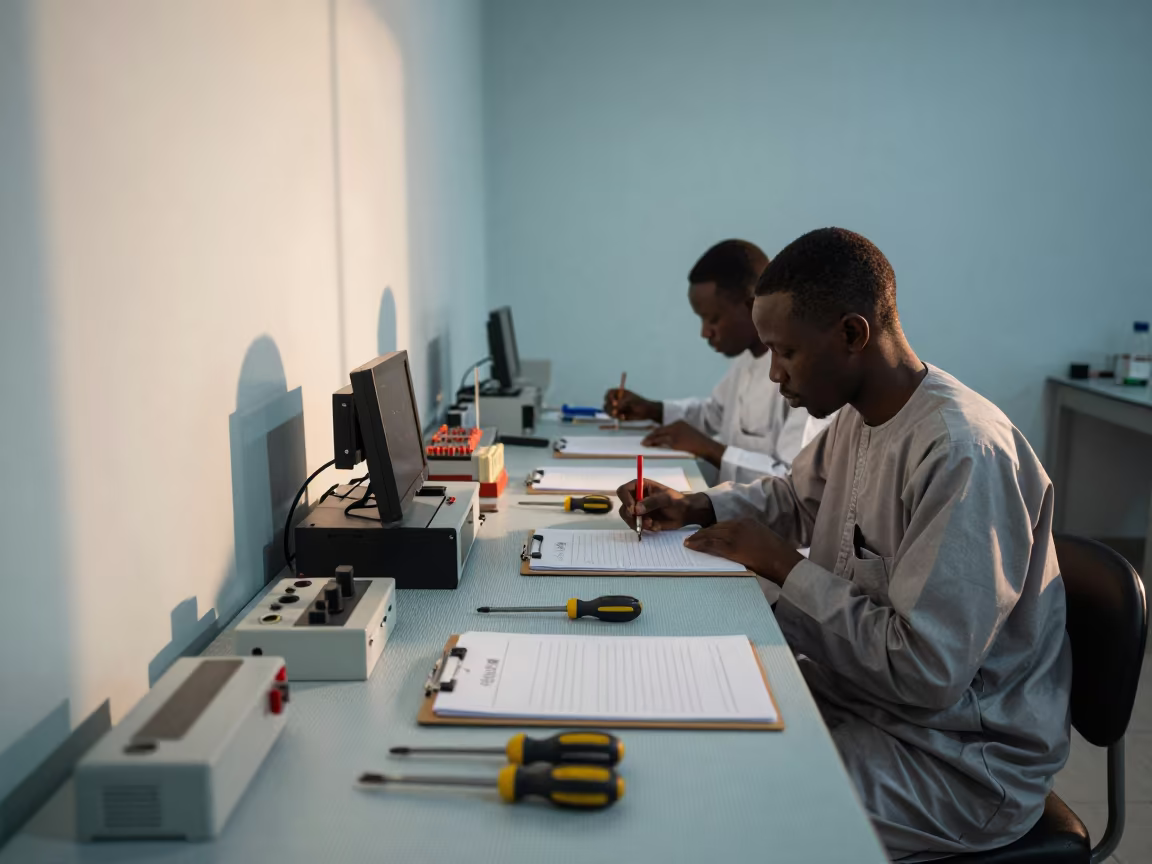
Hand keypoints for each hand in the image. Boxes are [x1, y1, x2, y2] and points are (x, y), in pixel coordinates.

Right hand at [603, 388, 661, 421]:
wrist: (646, 412)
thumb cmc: (640, 403)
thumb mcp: (631, 401)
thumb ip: (622, 402)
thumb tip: (614, 406)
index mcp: (619, 393)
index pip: (609, 393)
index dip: (610, 398)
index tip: (614, 403)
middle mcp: (616, 399)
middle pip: (606, 402)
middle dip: (610, 408)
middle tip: (616, 411)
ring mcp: (616, 407)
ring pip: (608, 410)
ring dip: (612, 413)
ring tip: (621, 415)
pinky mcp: (618, 414)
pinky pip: (613, 416)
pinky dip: (617, 417)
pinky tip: (624, 417)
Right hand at [616, 478, 715, 532]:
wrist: (685, 513)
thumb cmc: (677, 501)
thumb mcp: (666, 498)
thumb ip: (651, 502)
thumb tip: (635, 510)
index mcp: (640, 487)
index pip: (623, 491)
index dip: (625, 500)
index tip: (632, 510)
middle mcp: (636, 498)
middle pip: (623, 507)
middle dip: (629, 516)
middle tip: (639, 521)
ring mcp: (638, 510)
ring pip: (628, 518)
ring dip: (637, 523)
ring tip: (650, 523)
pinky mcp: (642, 520)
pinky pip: (636, 526)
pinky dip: (644, 527)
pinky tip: (654, 525)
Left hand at [642, 420, 726, 466]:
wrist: (705, 445)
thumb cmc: (698, 442)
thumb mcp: (688, 434)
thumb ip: (678, 434)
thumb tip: (668, 439)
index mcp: (679, 422)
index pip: (664, 427)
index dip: (655, 432)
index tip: (650, 435)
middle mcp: (676, 425)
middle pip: (659, 430)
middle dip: (650, 435)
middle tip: (644, 440)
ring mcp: (675, 433)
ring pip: (658, 435)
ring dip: (650, 440)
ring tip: (644, 443)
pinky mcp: (674, 441)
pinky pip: (661, 442)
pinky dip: (654, 443)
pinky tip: (649, 445)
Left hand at [683, 519, 802, 584]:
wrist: (783, 561)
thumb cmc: (777, 555)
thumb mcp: (761, 539)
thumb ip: (747, 538)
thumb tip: (736, 546)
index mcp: (747, 521)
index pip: (724, 524)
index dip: (712, 530)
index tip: (704, 533)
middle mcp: (739, 524)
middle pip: (715, 527)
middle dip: (703, 533)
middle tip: (691, 537)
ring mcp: (734, 534)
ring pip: (710, 534)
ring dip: (697, 538)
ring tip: (688, 542)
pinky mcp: (731, 546)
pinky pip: (711, 544)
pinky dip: (699, 544)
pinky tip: (690, 546)